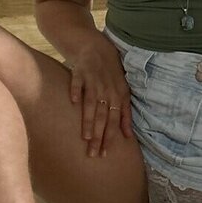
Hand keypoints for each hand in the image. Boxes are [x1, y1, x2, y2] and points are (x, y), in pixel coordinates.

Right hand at [69, 35, 132, 156]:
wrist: (96, 48)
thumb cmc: (111, 74)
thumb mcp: (123, 93)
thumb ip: (125, 114)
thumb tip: (128, 136)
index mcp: (118, 96)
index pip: (114, 121)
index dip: (110, 137)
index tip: (105, 154)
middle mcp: (107, 90)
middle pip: (102, 117)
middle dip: (98, 136)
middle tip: (93, 154)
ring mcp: (93, 81)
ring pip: (91, 104)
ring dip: (88, 120)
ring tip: (85, 137)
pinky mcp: (80, 71)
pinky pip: (77, 82)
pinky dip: (76, 91)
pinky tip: (73, 102)